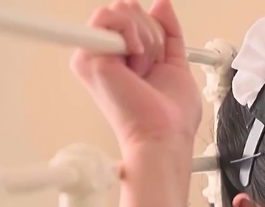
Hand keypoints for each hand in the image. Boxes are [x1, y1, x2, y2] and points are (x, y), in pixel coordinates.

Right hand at [70, 0, 202, 206]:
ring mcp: (94, 55)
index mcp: (122, 56)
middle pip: (127, 9)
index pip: (133, 17)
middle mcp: (105, 54)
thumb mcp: (176, 63)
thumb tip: (161, 4)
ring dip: (146, 39)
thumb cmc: (171, 116)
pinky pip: (109, 18)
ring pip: (120, 11)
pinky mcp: (88, 58)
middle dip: (152, 34)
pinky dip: (134, 35)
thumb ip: (169, 32)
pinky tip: (137, 63)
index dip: (153, 30)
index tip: (159, 59)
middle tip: (152, 67)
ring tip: (145, 69)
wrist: (164, 134)